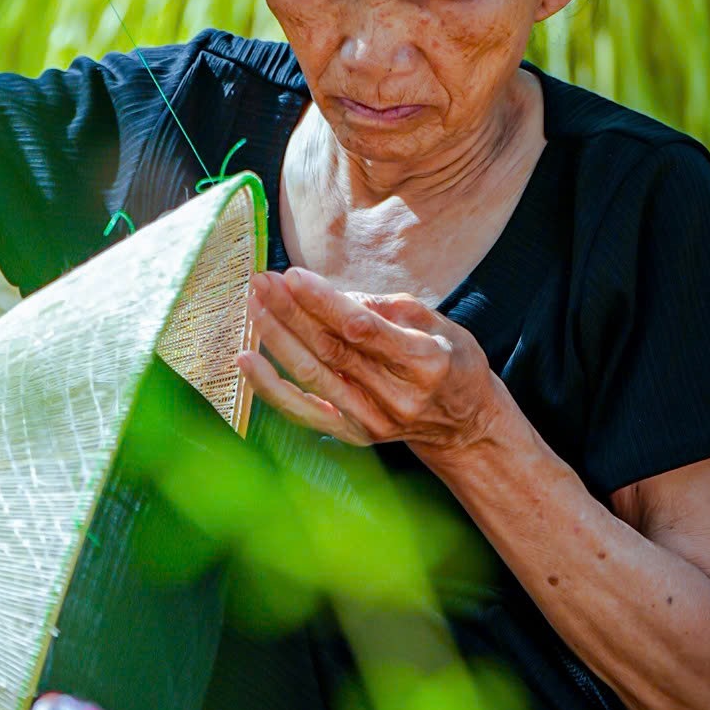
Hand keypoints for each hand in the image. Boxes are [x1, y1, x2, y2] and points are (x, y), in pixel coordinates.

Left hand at [238, 266, 506, 468]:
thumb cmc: (451, 363)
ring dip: (276, 337)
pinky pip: (303, 410)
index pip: (361, 329)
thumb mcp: (440, 325)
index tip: (293, 274)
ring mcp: (372, 421)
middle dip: (291, 310)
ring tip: (253, 304)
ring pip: (312, 375)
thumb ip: (390, 308)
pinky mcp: (353, 435)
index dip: (323, 301)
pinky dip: (270, 386)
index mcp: (424, 362)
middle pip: (331, 349)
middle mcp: (397, 397)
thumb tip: (337, 297)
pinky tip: (245, 359)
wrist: (464, 427)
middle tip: (262, 280)